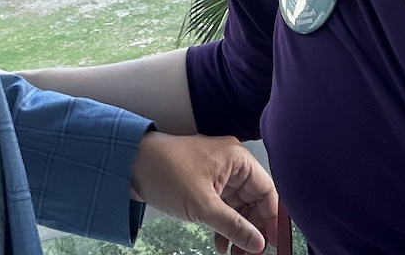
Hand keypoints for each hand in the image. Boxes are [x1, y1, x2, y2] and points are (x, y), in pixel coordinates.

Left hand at [129, 131, 278, 254]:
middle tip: (252, 254)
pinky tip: (220, 245)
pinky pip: (222, 208)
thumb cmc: (165, 172)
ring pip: (238, 208)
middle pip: (254, 201)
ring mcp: (217, 175)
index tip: (274, 243)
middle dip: (254, 229)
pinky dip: (223, 226)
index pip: (266, 190)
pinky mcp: (204, 186)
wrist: (129, 165)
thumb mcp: (202, 205)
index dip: (272, 218)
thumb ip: (233, 226)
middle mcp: (230, 164)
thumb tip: (258, 243)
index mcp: (236, 159)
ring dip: (238, 231)